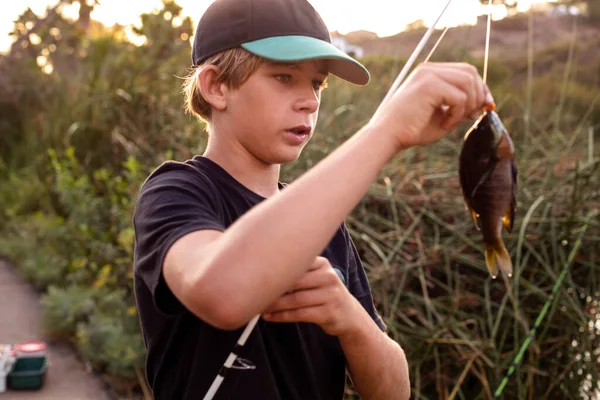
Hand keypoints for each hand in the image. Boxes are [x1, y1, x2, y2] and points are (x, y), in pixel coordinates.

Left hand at [261, 257, 360, 336]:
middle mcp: (328, 277)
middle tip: (253, 293)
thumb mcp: (318, 277)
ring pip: (295, 300)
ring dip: (274, 305)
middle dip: (272, 289)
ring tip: (259, 308)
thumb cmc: (324, 294)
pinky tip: (270, 316)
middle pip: (294, 282)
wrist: (349, 315)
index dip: (274, 269)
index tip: (255, 274)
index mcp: (322, 264)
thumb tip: (262, 271)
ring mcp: (330, 295)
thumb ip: (298, 272)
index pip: (295, 263)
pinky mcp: (328, 313)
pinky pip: (299, 314)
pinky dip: (282, 316)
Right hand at [369, 62, 494, 150]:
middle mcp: (429, 69)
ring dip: (467, 105)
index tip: (484, 107)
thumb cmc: (411, 129)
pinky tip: (444, 125)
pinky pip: (459, 97)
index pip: (465, 71)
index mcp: (430, 73)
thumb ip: (460, 106)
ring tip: (453, 122)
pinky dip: (457, 114)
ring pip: (468, 82)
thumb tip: (484, 103)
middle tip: (472, 116)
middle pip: (470, 72)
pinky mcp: (428, 85)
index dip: (480, 88)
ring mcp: (428, 74)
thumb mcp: (442, 115)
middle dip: (478, 95)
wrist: (387, 136)